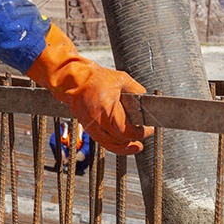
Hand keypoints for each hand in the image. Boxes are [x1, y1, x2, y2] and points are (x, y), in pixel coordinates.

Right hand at [27, 24, 153, 154]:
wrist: (75, 80)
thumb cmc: (96, 78)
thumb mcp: (121, 79)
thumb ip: (136, 90)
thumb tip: (145, 100)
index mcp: (108, 108)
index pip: (126, 130)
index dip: (140, 134)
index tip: (149, 130)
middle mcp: (99, 120)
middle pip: (120, 139)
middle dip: (134, 139)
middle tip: (144, 134)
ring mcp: (92, 126)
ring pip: (111, 144)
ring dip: (124, 145)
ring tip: (136, 145)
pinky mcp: (88, 128)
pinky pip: (103, 142)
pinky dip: (114, 145)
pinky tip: (123, 144)